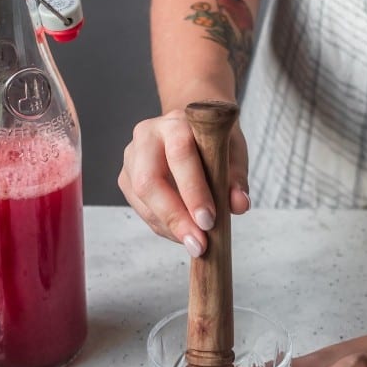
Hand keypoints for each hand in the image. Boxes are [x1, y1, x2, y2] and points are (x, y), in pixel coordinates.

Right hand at [118, 108, 249, 254]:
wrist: (194, 129)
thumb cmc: (215, 141)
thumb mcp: (233, 153)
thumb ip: (236, 178)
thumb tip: (239, 205)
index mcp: (175, 123)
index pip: (180, 155)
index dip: (193, 191)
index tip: (209, 220)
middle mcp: (146, 136)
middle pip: (150, 181)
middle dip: (175, 217)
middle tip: (198, 243)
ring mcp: (131, 158)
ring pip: (142, 199)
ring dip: (169, 227)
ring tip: (195, 244)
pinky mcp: (127, 178)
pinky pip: (141, 209)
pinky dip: (163, 226)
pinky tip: (183, 234)